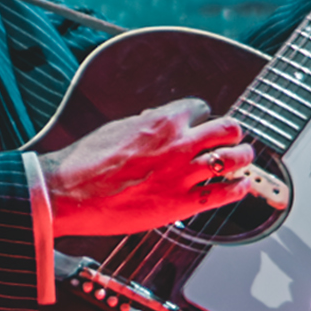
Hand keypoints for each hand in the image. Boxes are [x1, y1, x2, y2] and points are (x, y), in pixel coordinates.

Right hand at [45, 96, 260, 237]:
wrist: (67, 193)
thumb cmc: (84, 163)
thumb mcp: (116, 129)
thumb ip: (145, 125)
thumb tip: (156, 122)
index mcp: (161, 121)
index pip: (200, 107)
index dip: (200, 116)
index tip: (200, 124)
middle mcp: (179, 144)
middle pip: (228, 129)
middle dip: (232, 133)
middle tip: (232, 139)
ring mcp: (183, 174)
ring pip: (235, 159)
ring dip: (242, 158)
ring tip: (242, 161)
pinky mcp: (182, 203)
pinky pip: (225, 193)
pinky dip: (238, 189)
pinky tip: (240, 187)